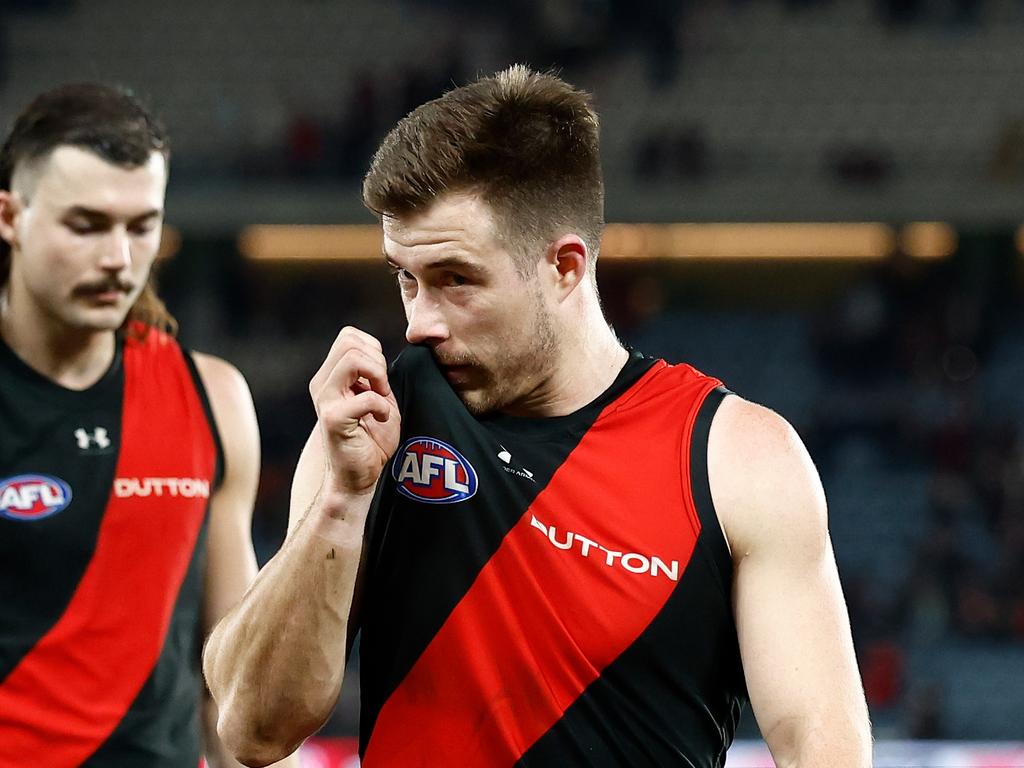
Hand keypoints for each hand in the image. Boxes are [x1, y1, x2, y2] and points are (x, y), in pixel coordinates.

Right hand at [310, 327, 399, 496]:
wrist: (359, 477)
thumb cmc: (371, 439)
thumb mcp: (377, 397)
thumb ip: (374, 373)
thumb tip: (377, 351)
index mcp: (330, 376)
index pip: (349, 336)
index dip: (373, 350)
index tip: (380, 379)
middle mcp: (322, 384)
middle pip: (350, 341)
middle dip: (377, 361)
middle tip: (382, 389)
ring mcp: (325, 400)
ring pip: (352, 358)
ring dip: (377, 376)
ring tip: (380, 399)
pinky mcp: (334, 419)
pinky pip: (366, 397)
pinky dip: (382, 406)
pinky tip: (381, 419)